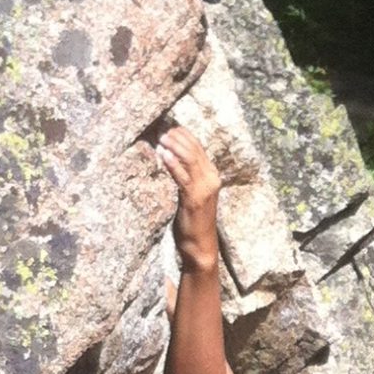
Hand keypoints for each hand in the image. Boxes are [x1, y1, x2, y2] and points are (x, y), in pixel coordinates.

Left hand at [156, 124, 219, 272]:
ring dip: (175, 147)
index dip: (185, 135)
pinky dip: (173, 165)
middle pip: (195, 150)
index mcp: (212, 176)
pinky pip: (183, 177)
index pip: (199, 148)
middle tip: (163, 130)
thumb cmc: (193, 221)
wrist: (200, 246)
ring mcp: (204, 189)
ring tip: (161, 138)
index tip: (170, 127)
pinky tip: (163, 155)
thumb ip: (187, 178)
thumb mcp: (193, 195)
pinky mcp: (194, 199)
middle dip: (179, 137)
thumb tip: (172, 161)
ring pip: (190, 160)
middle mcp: (211, 179)